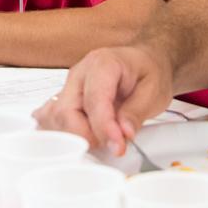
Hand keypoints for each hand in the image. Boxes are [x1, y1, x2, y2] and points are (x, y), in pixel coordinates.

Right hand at [33, 45, 173, 154]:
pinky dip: (64, 132)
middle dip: (86, 136)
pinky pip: (54, 118)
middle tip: (111, 145)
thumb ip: (136, 113)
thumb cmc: (148, 70)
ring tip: (101, 140)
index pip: (94, 100)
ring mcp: (70, 86)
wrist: (145, 61)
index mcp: (102, 64)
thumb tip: (123, 134)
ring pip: (55, 118)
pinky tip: (82, 137)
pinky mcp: (67, 98)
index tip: (117, 146)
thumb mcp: (154, 90)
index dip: (104, 128)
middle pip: (65, 111)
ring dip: (75, 136)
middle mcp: (80, 73)